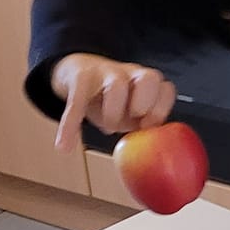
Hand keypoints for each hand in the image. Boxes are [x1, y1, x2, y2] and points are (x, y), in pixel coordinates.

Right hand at [52, 54, 175, 155]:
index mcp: (145, 84)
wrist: (75, 71)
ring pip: (118, 84)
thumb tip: (149, 158)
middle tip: (133, 122)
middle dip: (145, 104)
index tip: (150, 127)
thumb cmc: (109, 99)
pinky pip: (77, 102)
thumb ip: (140, 126)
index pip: (165, 88)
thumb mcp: (127, 112)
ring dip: (114, 112)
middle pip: (150, 78)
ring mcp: (105, 73)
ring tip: (107, 128)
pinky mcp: (79, 78)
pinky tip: (64, 146)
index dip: (161, 109)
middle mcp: (130, 74)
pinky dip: (70, 125)